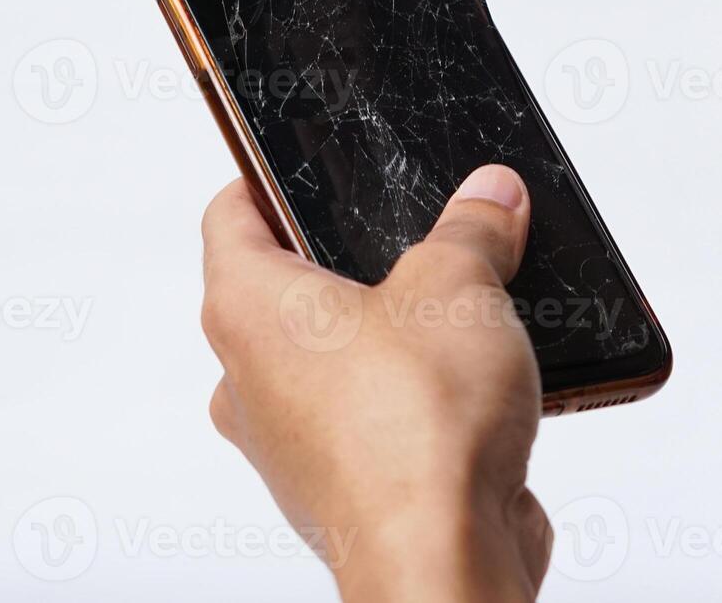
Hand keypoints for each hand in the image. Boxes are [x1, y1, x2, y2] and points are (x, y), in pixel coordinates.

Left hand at [200, 165, 550, 601]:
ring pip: (335, 362)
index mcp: (248, 307)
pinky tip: (478, 387)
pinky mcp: (342, 487)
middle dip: (355, 264)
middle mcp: (251, 378)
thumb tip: (490, 198)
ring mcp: (293, 441)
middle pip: (289, 291)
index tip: (301, 165)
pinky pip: (373, 421)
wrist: (442, 556)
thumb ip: (473, 229)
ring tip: (462, 314)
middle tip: (414, 237)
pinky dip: (415, 401)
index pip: (231, 213)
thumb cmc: (416, 428)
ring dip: (391, 337)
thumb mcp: (459, 283)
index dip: (266, 178)